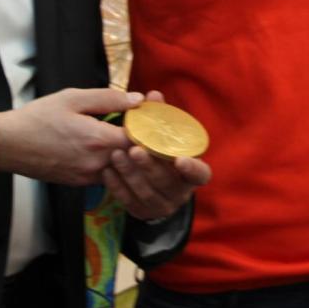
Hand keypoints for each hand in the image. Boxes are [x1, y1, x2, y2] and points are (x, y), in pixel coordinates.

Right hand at [0, 88, 139, 185]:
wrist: (8, 145)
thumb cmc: (39, 117)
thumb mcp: (73, 98)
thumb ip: (108, 99)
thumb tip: (138, 100)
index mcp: (99, 140)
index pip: (142, 140)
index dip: (152, 129)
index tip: (156, 118)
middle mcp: (98, 163)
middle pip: (135, 158)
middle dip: (145, 143)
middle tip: (150, 127)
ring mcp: (89, 177)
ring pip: (122, 169)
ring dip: (131, 156)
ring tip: (133, 137)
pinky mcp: (80, 183)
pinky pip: (107, 175)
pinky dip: (115, 164)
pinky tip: (112, 149)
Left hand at [102, 90, 211, 221]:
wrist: (150, 182)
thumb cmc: (160, 151)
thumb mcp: (164, 134)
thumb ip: (160, 116)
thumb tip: (153, 94)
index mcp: (192, 173)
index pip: (201, 175)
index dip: (192, 169)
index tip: (179, 160)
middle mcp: (181, 192)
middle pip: (167, 183)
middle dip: (150, 166)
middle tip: (135, 149)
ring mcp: (162, 205)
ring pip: (146, 193)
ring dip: (130, 174)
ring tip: (116, 155)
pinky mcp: (142, 212)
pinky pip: (129, 201)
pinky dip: (117, 186)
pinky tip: (107, 171)